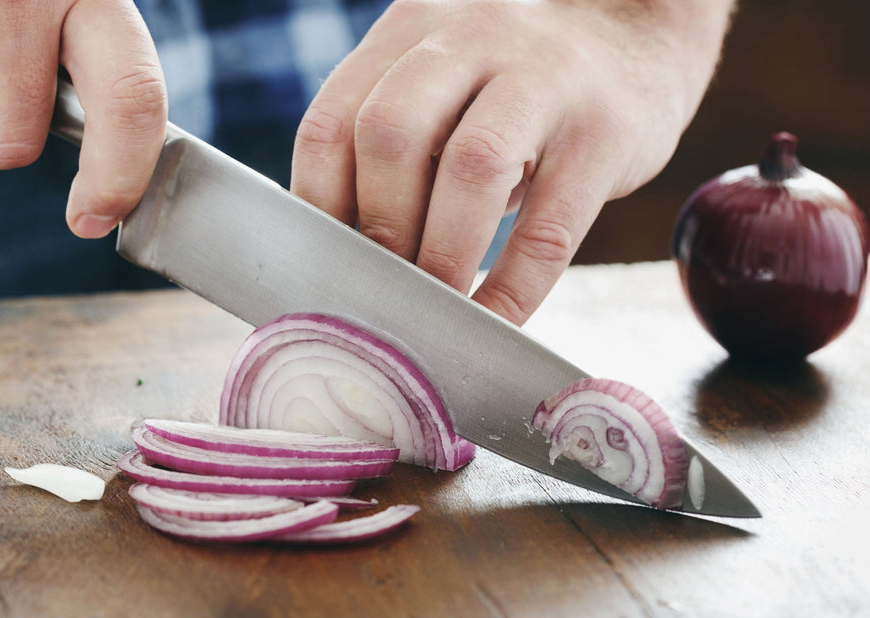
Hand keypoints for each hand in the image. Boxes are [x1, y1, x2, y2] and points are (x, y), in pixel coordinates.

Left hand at [291, 0, 733, 324]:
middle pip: (391, 134)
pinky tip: (495, 321)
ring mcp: (543, 78)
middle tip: (385, 289)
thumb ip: (395, 147)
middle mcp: (469, 39)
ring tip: (437, 308)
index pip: (332, 122)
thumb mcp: (443, 89)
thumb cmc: (514, 91)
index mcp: (409, 32)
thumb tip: (344, 257)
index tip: (328, 266)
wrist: (637, 38)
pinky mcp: (603, 131)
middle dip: (379, 229)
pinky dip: (514, 287)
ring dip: (442, 258)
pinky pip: (550, 225)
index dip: (320, 208)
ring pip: (471, 167)